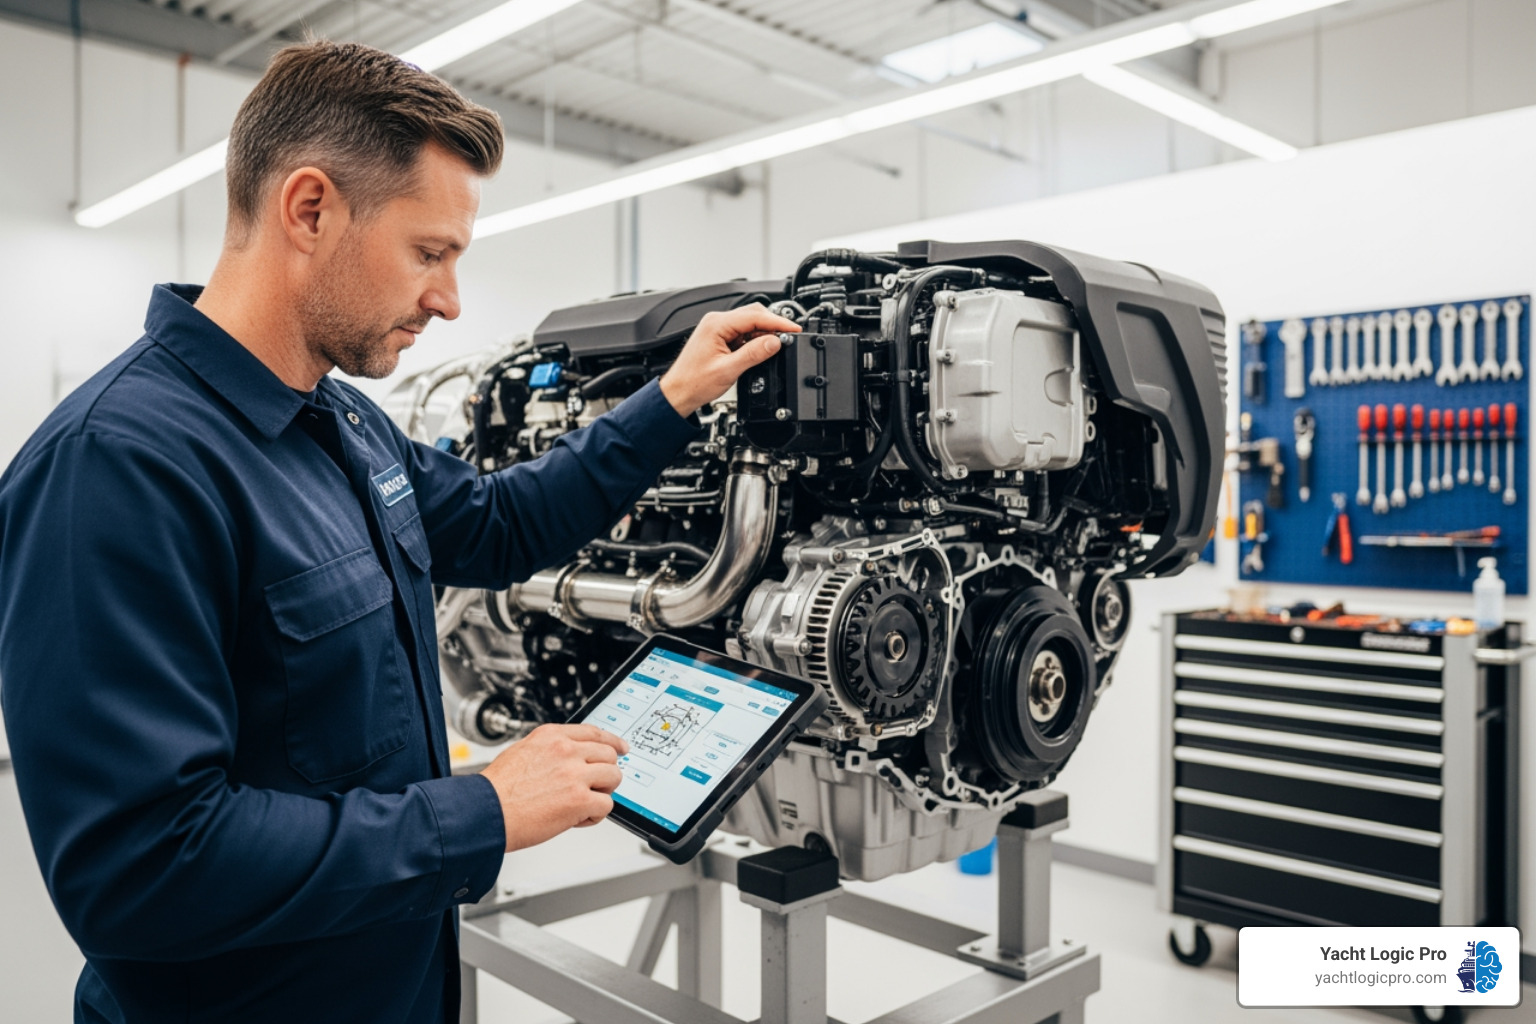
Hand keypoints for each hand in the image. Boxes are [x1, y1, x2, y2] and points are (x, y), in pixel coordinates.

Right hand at [479, 723, 628, 851]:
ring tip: (583, 804)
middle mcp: (566, 750)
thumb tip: (571, 758)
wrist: (485, 812)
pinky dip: (595, 815)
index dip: (611, 742)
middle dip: (605, 772)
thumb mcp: (522, 752)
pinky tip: (577, 819)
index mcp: (552, 736)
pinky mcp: (579, 799)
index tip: (620, 748)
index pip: (594, 732)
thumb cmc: (498, 790)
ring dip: (603, 793)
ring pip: (613, 777)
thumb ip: (550, 751)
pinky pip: (607, 805)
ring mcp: (574, 773)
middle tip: (596, 787)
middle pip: (609, 755)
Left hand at [659, 304, 800, 416]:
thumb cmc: (694, 382)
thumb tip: (774, 342)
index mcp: (716, 324)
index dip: (778, 323)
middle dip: (773, 326)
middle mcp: (716, 321)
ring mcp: (717, 328)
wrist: (678, 393)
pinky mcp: (719, 336)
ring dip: (764, 333)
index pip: (755, 316)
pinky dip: (755, 339)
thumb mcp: (728, 370)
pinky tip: (761, 350)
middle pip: (754, 314)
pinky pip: (743, 332)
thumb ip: (753, 354)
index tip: (794, 330)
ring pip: (750, 323)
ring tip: (776, 347)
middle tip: (790, 337)